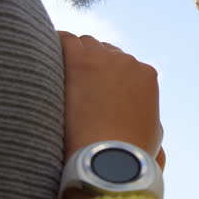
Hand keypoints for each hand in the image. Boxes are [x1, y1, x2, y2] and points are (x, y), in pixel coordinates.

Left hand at [58, 31, 164, 166]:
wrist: (109, 158)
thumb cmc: (129, 155)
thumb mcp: (153, 136)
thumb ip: (151, 121)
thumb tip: (152, 132)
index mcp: (147, 76)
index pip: (123, 64)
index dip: (107, 76)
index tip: (93, 88)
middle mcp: (128, 62)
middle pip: (104, 51)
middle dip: (91, 64)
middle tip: (75, 83)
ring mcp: (104, 58)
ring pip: (84, 44)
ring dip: (74, 56)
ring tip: (58, 73)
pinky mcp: (79, 60)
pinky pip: (64, 40)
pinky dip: (56, 46)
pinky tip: (45, 56)